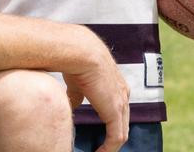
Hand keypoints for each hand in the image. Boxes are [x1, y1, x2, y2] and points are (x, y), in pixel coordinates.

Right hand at [62, 33, 129, 151]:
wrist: (80, 51)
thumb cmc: (75, 59)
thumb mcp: (77, 81)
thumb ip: (76, 95)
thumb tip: (70, 106)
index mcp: (116, 84)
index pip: (118, 109)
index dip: (110, 122)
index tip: (99, 134)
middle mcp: (123, 93)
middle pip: (122, 122)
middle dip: (112, 138)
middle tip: (101, 149)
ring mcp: (121, 103)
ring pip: (121, 132)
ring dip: (110, 146)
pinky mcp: (115, 112)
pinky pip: (116, 137)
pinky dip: (108, 148)